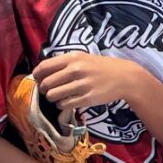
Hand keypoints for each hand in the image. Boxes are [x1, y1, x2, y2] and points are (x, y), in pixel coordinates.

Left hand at [31, 51, 150, 117]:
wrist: (125, 77)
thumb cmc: (101, 67)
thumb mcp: (83, 57)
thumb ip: (64, 63)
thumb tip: (42, 72)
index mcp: (72, 58)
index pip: (44, 67)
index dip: (37, 75)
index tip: (38, 79)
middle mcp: (76, 70)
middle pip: (46, 84)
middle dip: (44, 89)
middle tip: (49, 90)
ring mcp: (82, 85)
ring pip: (53, 96)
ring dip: (52, 98)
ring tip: (59, 97)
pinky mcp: (87, 99)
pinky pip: (64, 105)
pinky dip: (62, 105)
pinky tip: (67, 101)